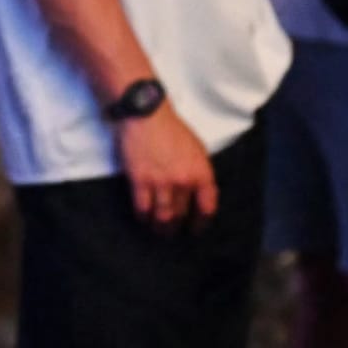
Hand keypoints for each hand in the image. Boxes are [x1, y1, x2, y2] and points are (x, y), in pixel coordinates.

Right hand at [115, 104, 216, 229]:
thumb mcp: (196, 148)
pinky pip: (142, 209)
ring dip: (160, 228)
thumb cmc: (171, 128)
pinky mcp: (140, 181)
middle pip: (181, 215)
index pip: (207, 208)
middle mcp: (183, 181)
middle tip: (172, 232)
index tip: (196, 229)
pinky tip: (144, 218)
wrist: (146, 114)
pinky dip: (143, 217)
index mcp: (201, 172)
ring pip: (162, 217)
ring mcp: (161, 182)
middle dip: (176, 227)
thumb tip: (199, 193)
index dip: (201, 223)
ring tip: (158, 231)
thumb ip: (199, 172)